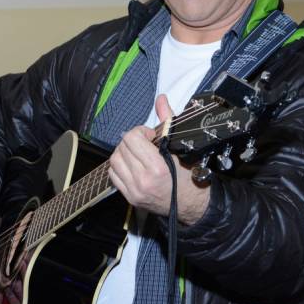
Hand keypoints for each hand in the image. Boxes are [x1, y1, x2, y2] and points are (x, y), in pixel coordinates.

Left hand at [108, 94, 209, 224]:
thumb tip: (161, 99)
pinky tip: (132, 165)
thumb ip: (167, 121)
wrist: (190, 204)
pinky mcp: (129, 196)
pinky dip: (119, 166)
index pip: (132, 138)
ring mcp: (134, 190)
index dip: (141, 132)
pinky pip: (113, 174)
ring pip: (114, 160)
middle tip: (145, 144)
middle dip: (132, 141)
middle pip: (122, 147)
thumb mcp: (180, 147)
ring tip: (137, 154)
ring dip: (124, 153)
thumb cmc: (188, 175)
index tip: (151, 136)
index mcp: (157, 167)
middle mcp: (143, 179)